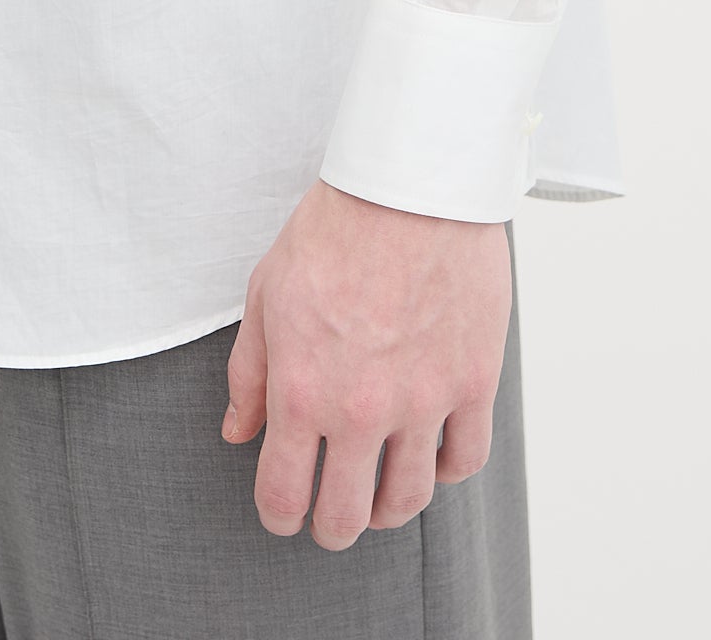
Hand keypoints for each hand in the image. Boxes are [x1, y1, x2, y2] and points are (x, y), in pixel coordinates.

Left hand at [222, 178, 511, 548]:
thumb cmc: (333, 229)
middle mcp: (362, 409)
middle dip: (330, 527)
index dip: (278, 518)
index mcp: (303, 391)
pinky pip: (465, 459)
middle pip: (346, 517)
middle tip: (330, 515)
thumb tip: (238, 432)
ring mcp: (423, 400)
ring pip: (407, 499)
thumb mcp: (267, 293)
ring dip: (387, 509)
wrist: (408, 184)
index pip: (284, 496)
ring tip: (379, 494)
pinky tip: (430, 453)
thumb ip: (249, 373)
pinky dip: (445, 469)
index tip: (284, 513)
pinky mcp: (472, 381)